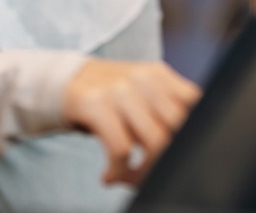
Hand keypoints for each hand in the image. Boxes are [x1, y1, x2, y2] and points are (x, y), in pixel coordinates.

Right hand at [61, 59, 201, 185]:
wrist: (60, 82)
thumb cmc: (107, 98)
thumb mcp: (139, 93)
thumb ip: (164, 109)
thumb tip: (188, 148)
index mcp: (159, 75)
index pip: (194, 104)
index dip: (194, 135)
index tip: (180, 157)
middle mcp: (143, 78)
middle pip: (179, 126)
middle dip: (169, 160)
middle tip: (153, 176)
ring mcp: (120, 89)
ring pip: (155, 141)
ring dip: (144, 173)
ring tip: (130, 179)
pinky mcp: (96, 104)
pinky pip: (122, 149)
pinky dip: (119, 171)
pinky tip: (110, 176)